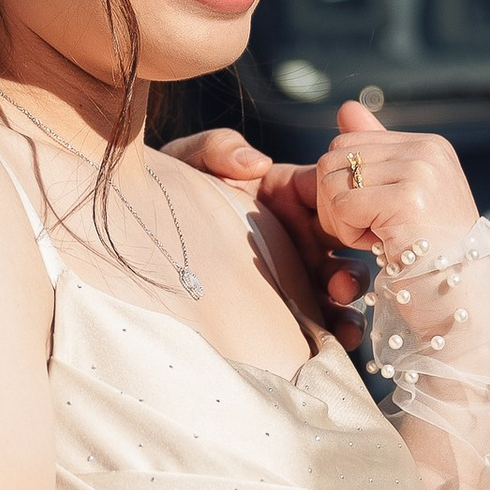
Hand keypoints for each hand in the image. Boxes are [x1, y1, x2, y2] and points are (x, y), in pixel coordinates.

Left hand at [161, 125, 349, 326]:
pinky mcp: (287, 309)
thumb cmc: (167, 192)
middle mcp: (297, 232)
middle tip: (339, 283)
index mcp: (284, 192)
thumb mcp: (187, 163)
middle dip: (351, 260)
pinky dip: (337, 330)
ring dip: (348, 297)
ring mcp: (296, 272)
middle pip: (345, 242)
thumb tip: (256, 162)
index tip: (349, 221)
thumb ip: (217, 149)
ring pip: (340, 283)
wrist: (138, 238)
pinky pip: (322, 320)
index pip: (329, 192)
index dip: (346, 203)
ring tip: (341, 312)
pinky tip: (336, 339)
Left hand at [275, 103, 480, 312]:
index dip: (345, 185)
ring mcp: (420, 171)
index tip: (375, 217)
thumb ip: (375, 153)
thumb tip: (346, 108)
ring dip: (341, 220)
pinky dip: (349, 234)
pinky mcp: (408, 198)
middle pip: (333, 157)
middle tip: (370, 232)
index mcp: (428, 145)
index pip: (346, 142)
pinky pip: (341, 204)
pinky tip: (379, 246)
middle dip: (336, 202)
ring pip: (331, 179)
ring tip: (377, 239)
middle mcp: (427, 150)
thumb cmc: (431, 259)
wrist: (461, 304)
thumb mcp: (402, 197)